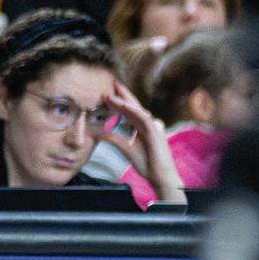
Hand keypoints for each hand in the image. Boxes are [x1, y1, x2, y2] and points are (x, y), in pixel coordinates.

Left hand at [97, 80, 184, 200]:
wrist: (159, 177)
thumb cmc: (147, 164)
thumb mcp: (125, 149)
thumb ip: (114, 139)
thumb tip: (99, 133)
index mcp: (142, 127)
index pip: (129, 111)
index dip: (118, 102)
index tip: (106, 94)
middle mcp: (149, 124)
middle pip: (134, 106)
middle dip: (122, 95)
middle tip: (111, 83)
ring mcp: (153, 127)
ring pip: (137, 110)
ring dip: (123, 102)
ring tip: (109, 95)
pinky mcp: (155, 132)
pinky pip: (143, 118)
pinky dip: (133, 111)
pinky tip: (123, 105)